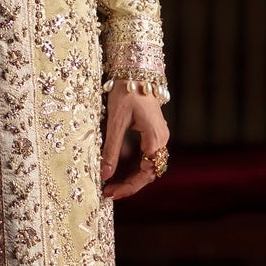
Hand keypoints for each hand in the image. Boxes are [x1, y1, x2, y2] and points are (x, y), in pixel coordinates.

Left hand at [101, 81, 170, 200]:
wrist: (136, 72)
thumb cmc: (126, 93)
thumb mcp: (115, 122)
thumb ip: (111, 150)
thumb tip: (104, 174)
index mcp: (155, 138)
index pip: (145, 172)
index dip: (129, 186)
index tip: (111, 193)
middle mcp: (161, 140)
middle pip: (149, 172)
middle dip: (129, 185)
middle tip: (108, 193)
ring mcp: (159, 137)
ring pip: (148, 166)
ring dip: (132, 178)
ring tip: (111, 186)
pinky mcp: (154, 133)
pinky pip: (146, 157)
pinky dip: (134, 167)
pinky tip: (118, 172)